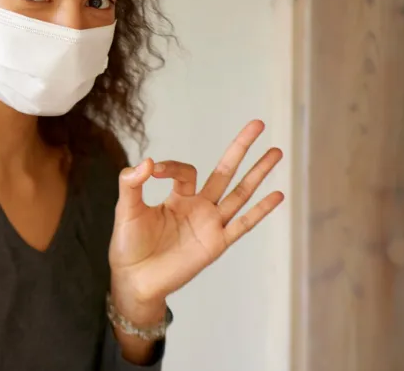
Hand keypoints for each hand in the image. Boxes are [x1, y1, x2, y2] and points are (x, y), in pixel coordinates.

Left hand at [108, 120, 283, 321]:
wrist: (134, 279)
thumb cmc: (129, 245)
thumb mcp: (126, 209)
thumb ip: (132, 183)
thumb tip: (147, 161)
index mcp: (178, 197)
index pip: (187, 171)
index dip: (171, 166)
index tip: (153, 170)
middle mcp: (198, 207)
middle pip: (225, 172)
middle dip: (240, 148)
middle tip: (258, 123)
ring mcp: (210, 225)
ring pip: (240, 193)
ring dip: (258, 173)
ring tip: (276, 151)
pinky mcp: (216, 244)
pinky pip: (242, 225)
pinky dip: (260, 211)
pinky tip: (277, 195)